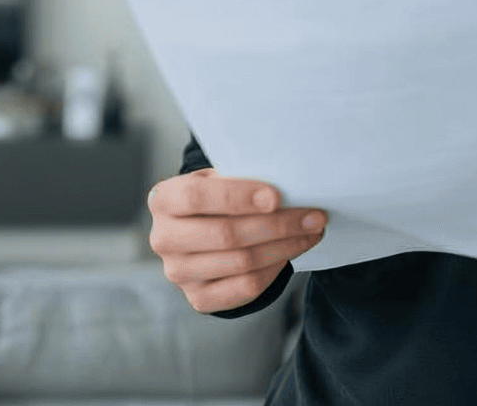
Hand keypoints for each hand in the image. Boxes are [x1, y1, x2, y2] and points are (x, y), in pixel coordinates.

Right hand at [147, 168, 327, 312]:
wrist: (200, 231)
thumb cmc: (215, 198)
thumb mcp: (218, 179)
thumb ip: (240, 178)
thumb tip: (289, 186)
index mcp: (163, 199)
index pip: (197, 197)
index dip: (238, 197)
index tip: (276, 197)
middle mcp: (163, 239)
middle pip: (226, 234)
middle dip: (277, 225)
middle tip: (313, 216)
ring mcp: (178, 273)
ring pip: (241, 262)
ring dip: (285, 247)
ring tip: (311, 231)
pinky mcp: (198, 298)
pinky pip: (245, 287)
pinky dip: (274, 269)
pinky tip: (290, 252)